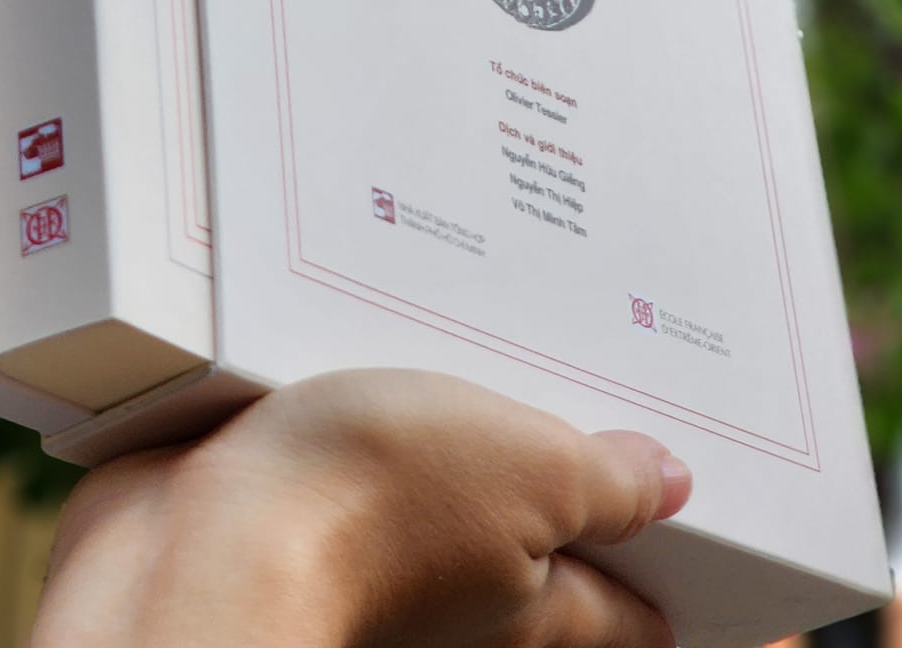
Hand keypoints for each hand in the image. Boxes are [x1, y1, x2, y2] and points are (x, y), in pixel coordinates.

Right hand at [34, 370, 690, 647]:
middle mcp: (468, 587)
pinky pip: (366, 438)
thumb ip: (604, 478)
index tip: (708, 468)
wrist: (193, 538)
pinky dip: (381, 386)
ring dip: (468, 398)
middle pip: (550, 528)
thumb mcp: (527, 469)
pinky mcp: (307, 499)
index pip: (643, 603)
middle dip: (574, 440)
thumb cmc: (368, 510)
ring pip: (454, 471)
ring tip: (495, 297)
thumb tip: (672, 484)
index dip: (684, 542)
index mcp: (544, 606)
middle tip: (599, 341)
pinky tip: (387, 315)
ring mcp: (383, 544)